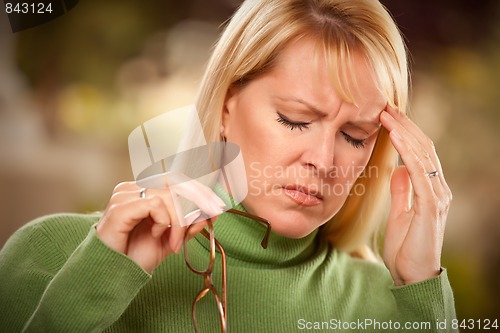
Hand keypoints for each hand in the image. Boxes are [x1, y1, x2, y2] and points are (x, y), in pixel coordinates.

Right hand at [96, 180, 225, 272]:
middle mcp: (133, 188)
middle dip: (198, 200)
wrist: (113, 273)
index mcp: (143, 191)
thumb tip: (211, 213)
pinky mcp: (121, 206)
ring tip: (175, 242)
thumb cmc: (135, 255)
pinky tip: (157, 235)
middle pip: (175, 182)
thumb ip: (188, 225)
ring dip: (180, 220)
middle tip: (211, 216)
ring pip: (168, 194)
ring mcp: (125, 195)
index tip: (217, 205)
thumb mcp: (170, 239)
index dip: (199, 190)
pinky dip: (164, 221)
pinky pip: (155, 204)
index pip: (176, 180)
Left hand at [380, 106, 452, 285]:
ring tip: (388, 115)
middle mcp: (438, 189)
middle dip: (405, 126)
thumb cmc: (406, 247)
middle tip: (386, 107)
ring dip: (406, 133)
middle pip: (424, 149)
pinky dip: (409, 152)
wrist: (413, 276)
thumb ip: (403, 191)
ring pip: (424, 156)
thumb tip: (398, 170)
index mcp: (430, 190)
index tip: (387, 116)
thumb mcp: (401, 213)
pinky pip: (421, 173)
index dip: (406, 133)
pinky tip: (397, 137)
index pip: (420, 154)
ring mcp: (437, 197)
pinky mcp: (431, 207)